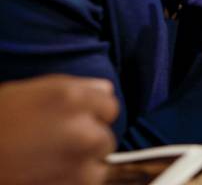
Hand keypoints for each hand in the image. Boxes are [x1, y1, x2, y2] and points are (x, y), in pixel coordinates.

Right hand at [0, 75, 117, 184]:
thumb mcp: (28, 93)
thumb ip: (75, 90)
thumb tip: (106, 91)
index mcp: (71, 98)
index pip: (110, 106)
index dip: (92, 115)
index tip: (75, 123)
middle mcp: (81, 129)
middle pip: (105, 139)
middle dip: (86, 144)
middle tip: (55, 148)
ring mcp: (76, 164)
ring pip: (98, 168)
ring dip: (80, 168)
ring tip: (46, 166)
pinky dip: (69, 184)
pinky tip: (44, 178)